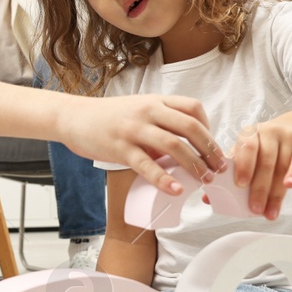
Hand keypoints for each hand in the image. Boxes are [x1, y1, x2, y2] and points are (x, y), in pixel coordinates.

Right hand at [57, 93, 224, 195]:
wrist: (73, 117)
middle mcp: (147, 111)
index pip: (193, 108)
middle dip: (209, 149)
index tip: (211, 146)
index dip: (208, 127)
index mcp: (154, 101)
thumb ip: (160, 123)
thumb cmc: (108, 117)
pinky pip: (147, 165)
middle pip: (190, 127)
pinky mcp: (120, 148)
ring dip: (194, 164)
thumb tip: (184, 148)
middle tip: (218, 168)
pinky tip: (175, 190)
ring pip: (173, 145)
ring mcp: (133, 129)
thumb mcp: (137, 110)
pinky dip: (164, 179)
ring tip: (203, 180)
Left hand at [230, 119, 291, 219]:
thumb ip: (230, 174)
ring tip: (271, 212)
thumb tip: (207, 198)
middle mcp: (268, 132)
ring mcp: (288, 137)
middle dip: (259, 188)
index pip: (246, 149)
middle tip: (255, 209)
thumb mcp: (247, 155)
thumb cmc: (264, 149)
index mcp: (248, 134)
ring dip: (276, 192)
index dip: (243, 166)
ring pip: (282, 166)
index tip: (240, 185)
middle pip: (265, 162)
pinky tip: (290, 186)